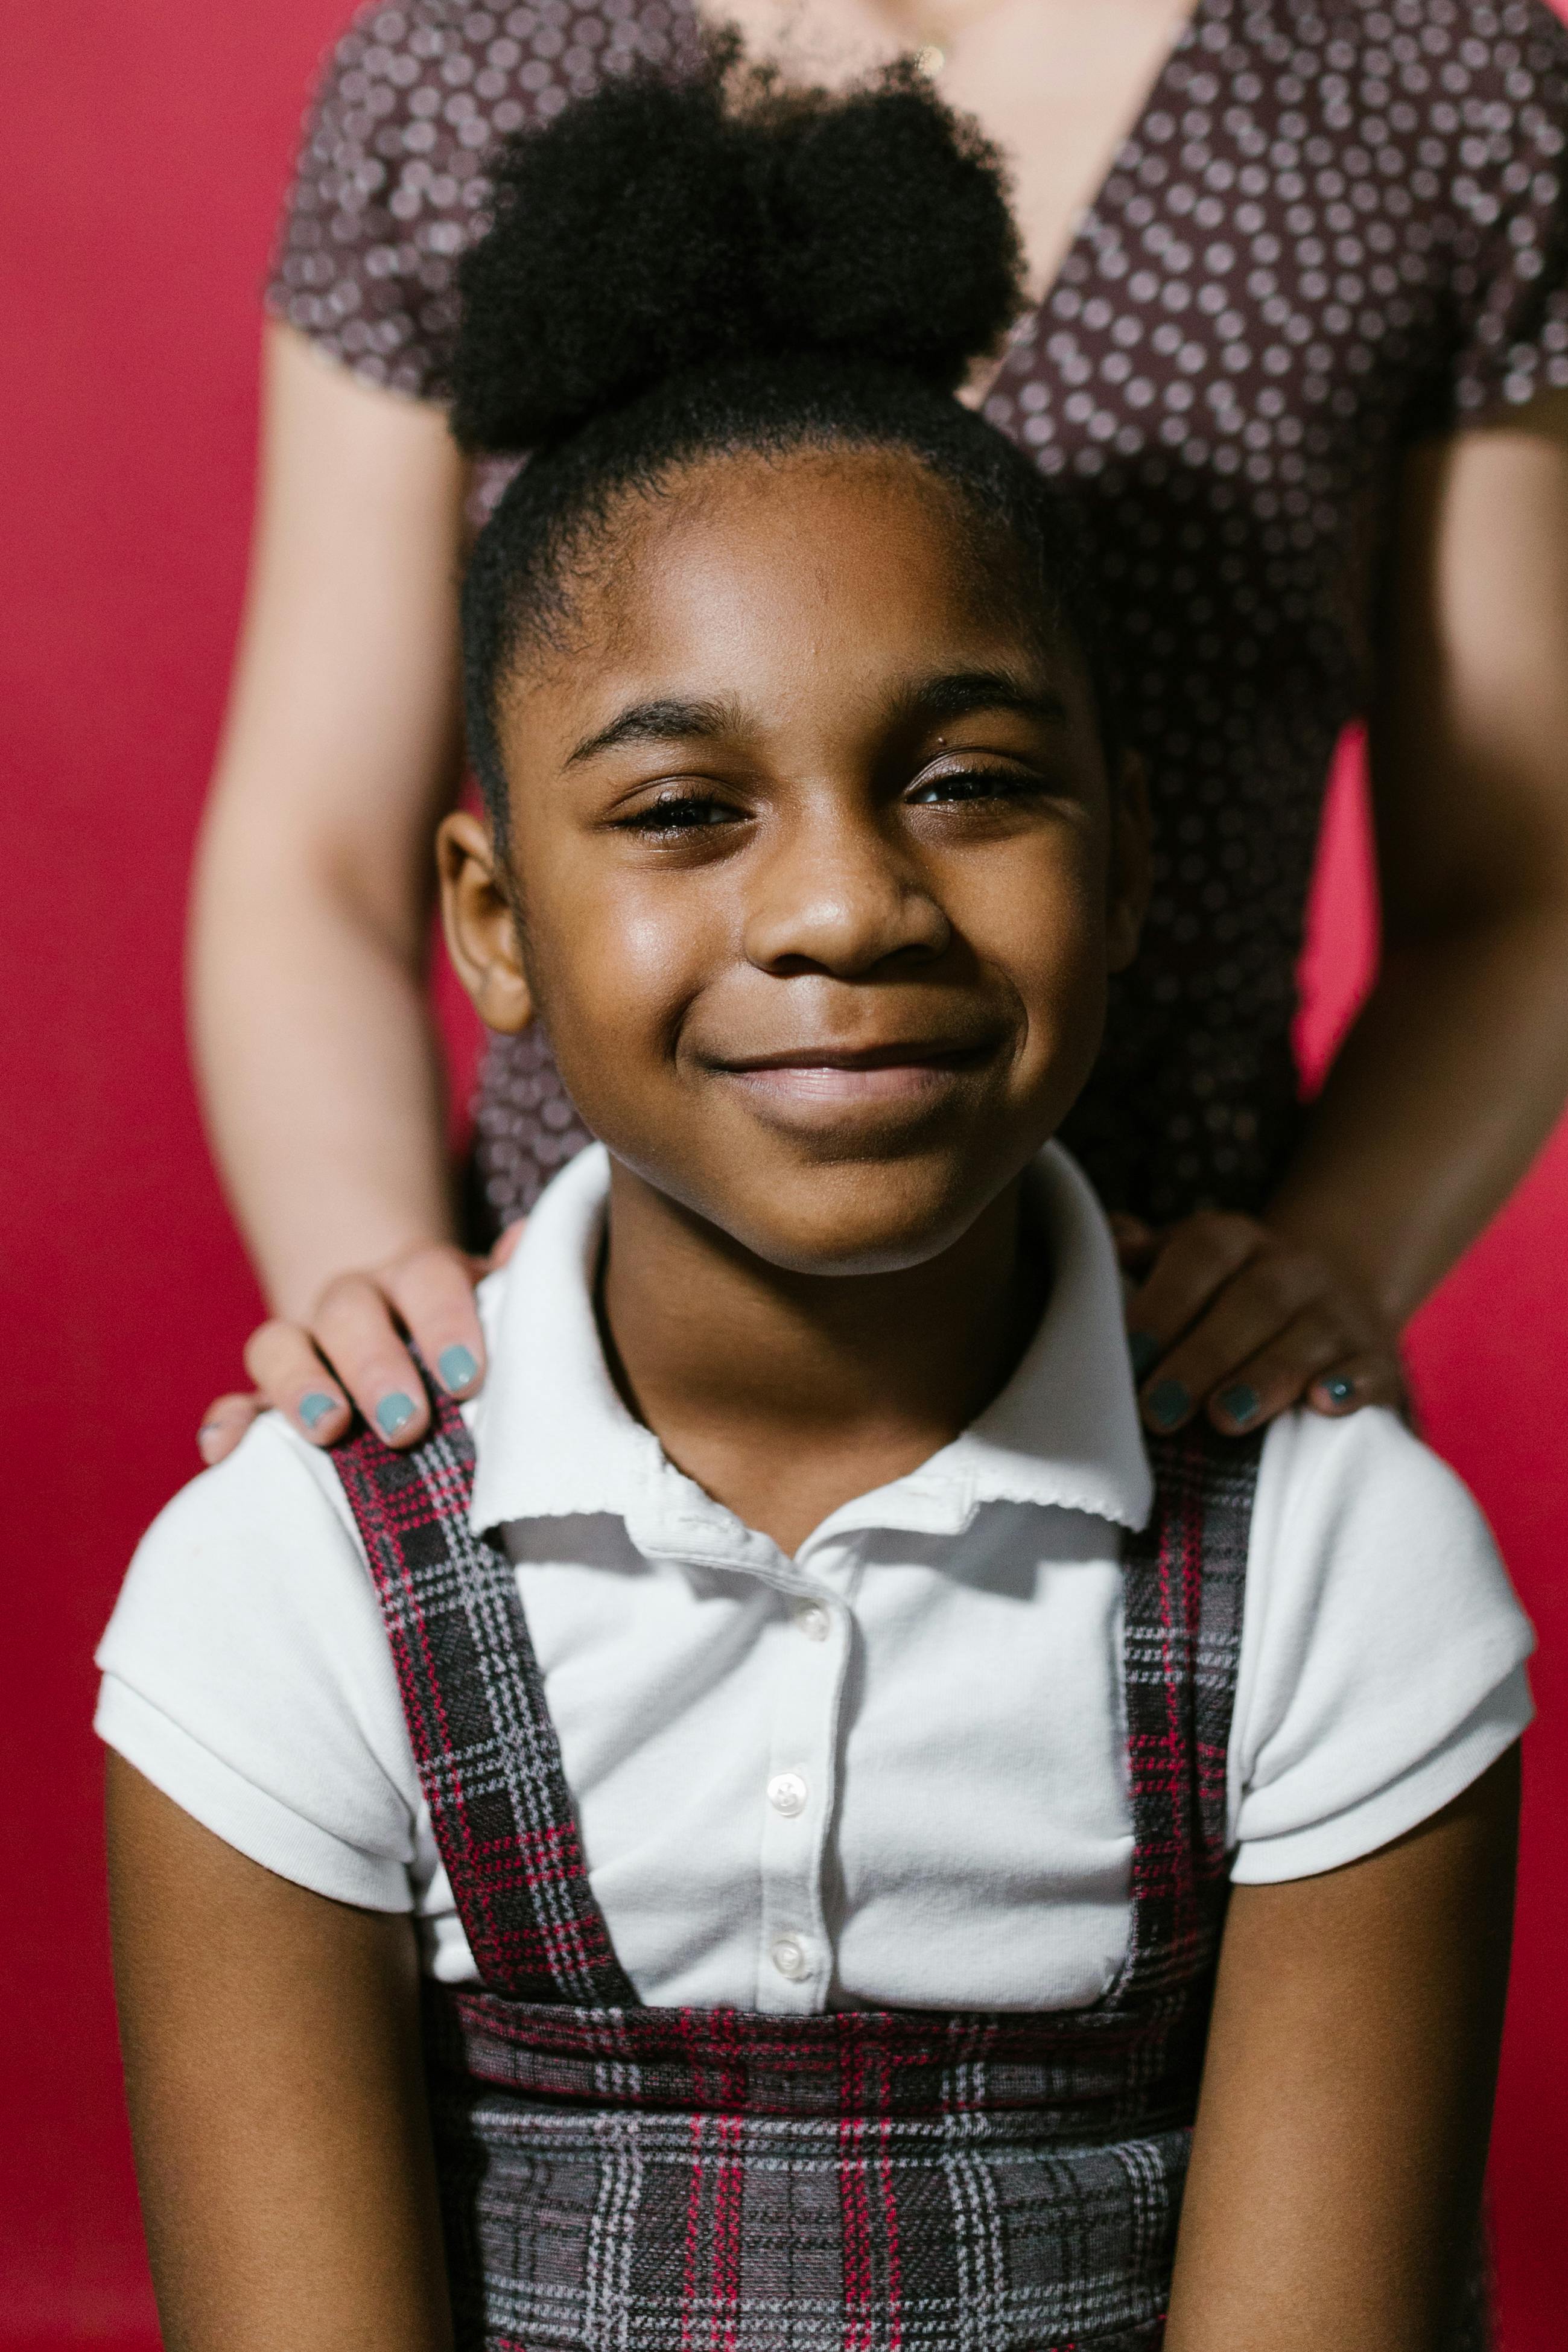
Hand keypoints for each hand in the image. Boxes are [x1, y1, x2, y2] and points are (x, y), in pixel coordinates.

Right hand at [195, 1227, 524, 1465]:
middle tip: (406, 1423)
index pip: (427, 1279)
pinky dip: (227, 1422)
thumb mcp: (492, 1302)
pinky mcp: (267, 1395)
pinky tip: (224, 1454)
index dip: (445, 1322)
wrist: (394, 1319)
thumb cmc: (459, 1333)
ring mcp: (304, 1345)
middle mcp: (354, 1302)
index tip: (467, 1378)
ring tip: (327, 1429)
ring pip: (280, 1345)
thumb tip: (527, 1239)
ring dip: (298, 1384)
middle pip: (350, 1313)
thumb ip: (511, 1280)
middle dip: (374, 1365)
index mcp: (417, 1276)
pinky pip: (237, 1399)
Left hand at [1112, 1211, 1404, 1439]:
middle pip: (1253, 1301)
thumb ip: (1142, 1259)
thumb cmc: (1224, 1297)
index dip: (1165, 1302)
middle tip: (1160, 1410)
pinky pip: (1371, 1367)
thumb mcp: (1181, 1266)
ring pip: (1309, 1335)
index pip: (1202, 1254)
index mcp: (1235, 1239)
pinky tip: (1325, 1405)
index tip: (1132, 1355)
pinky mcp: (1377, 1358)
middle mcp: (1292, 1267)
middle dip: (1204, 1356)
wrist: (1329, 1301)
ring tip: (1224, 1418)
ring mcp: (1340, 1310)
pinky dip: (1352, 1385)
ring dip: (1266, 1377)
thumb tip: (1110, 1242)